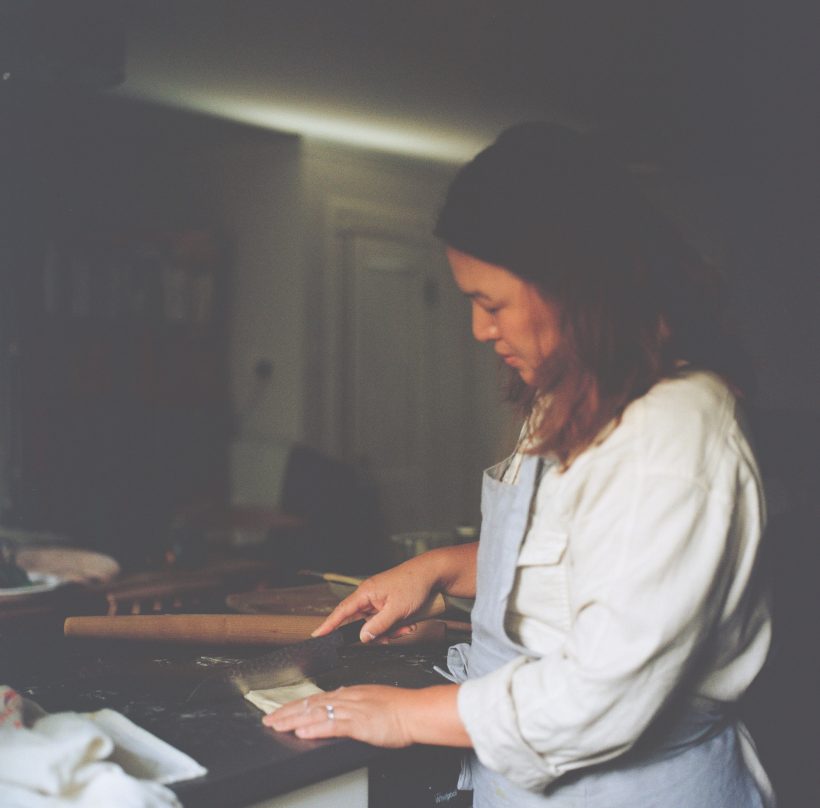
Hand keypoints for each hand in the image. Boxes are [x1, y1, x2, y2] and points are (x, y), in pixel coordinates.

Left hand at [263, 685, 417, 746]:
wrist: (415, 711)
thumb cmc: (399, 708)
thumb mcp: (372, 699)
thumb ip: (355, 701)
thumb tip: (340, 700)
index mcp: (350, 693)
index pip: (316, 698)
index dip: (296, 706)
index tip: (280, 712)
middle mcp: (348, 698)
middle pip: (311, 704)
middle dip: (287, 713)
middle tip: (268, 720)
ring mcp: (353, 709)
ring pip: (317, 713)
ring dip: (294, 720)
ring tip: (277, 726)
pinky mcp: (360, 723)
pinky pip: (333, 725)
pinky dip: (316, 728)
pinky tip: (302, 732)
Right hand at [311, 558, 441, 642]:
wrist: (432, 573)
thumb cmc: (413, 584)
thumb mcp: (397, 610)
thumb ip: (378, 626)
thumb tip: (362, 637)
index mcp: (366, 593)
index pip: (341, 612)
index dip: (328, 625)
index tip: (316, 635)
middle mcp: (369, 596)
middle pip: (361, 624)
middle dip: (378, 634)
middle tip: (394, 634)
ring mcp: (378, 600)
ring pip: (375, 625)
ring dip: (390, 631)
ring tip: (406, 626)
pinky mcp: (387, 603)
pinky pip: (385, 621)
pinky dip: (395, 626)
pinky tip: (408, 623)